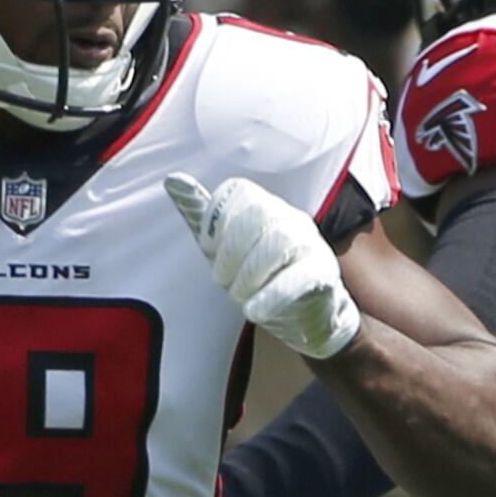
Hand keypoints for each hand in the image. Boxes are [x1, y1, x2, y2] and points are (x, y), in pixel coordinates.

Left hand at [165, 174, 361, 360]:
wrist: (307, 317)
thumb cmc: (262, 278)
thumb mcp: (226, 248)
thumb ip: (202, 216)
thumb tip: (172, 179)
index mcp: (265, 207)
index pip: (239, 191)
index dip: (216, 221)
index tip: (209, 250)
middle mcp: (290, 218)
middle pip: (257, 213)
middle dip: (230, 251)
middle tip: (222, 280)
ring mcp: (309, 244)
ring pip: (278, 241)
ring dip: (249, 275)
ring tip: (240, 297)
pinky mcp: (323, 273)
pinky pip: (300, 277)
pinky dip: (271, 296)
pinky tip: (254, 311)